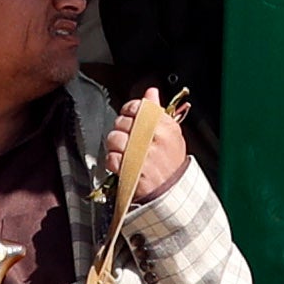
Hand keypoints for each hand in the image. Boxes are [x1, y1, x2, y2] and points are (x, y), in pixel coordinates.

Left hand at [107, 89, 188, 205]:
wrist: (171, 192)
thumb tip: (151, 91)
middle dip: (121, 129)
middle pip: (123, 122)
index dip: (129, 111)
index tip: (130, 117)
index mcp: (164, 125)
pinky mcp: (129, 170)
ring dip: (116, 146)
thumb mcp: (171, 133)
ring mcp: (140, 155)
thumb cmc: (171, 162)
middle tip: (128, 138)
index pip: (137, 107)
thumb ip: (157, 110)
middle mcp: (153, 138)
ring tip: (125, 151)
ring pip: (114, 139)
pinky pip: (111, 158)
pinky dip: (113, 161)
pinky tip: (122, 164)